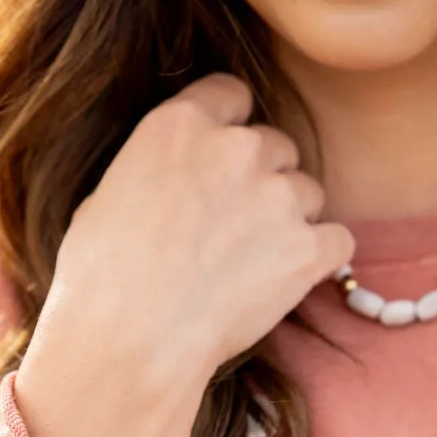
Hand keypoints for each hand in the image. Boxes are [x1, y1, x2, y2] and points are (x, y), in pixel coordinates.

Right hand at [14, 72, 354, 436]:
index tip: (223, 167)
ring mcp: (277, 196)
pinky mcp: (306, 248)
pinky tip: (287, 283)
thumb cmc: (99, 281)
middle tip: (235, 231)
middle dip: (261, 182)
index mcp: (180, 125)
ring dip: (290, 221)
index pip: (232, 96)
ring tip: (253, 266)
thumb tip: (168, 186)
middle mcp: (237, 148)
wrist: (131, 339)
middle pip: (275, 146)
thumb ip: (153, 171)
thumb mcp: (105, 198)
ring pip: (307, 192)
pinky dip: (318, 260)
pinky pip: (336, 241)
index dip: (231, 132)